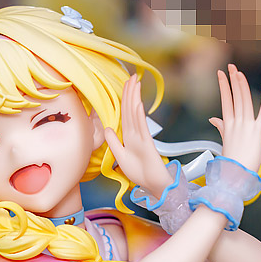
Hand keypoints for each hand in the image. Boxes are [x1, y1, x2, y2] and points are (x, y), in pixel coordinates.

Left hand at [104, 75, 172, 194]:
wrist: (153, 186)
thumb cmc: (139, 173)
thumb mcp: (121, 156)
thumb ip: (114, 142)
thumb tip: (107, 128)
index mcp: (129, 137)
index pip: (125, 114)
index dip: (124, 99)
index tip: (125, 85)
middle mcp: (136, 134)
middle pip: (131, 110)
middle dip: (130, 93)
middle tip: (132, 75)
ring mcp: (142, 138)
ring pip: (136, 115)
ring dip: (135, 98)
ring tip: (135, 82)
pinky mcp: (148, 145)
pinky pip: (142, 129)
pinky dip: (140, 116)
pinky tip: (138, 105)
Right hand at [208, 64, 260, 172]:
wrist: (236, 174)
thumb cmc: (231, 160)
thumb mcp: (225, 141)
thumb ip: (222, 127)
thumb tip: (214, 118)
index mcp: (228, 125)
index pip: (225, 100)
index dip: (224, 86)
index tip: (221, 74)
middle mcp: (236, 123)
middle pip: (235, 96)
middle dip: (233, 80)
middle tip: (230, 66)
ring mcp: (247, 126)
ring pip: (245, 100)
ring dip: (243, 85)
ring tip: (239, 72)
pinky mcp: (258, 131)